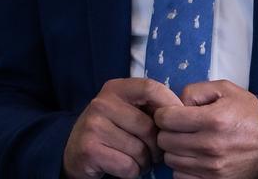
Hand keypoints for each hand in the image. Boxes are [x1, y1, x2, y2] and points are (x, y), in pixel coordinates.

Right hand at [63, 78, 182, 177]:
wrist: (74, 151)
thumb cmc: (112, 131)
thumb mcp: (126, 111)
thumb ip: (149, 107)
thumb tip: (183, 113)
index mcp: (115, 88)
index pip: (151, 88)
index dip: (170, 105)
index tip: (177, 123)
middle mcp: (102, 103)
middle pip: (148, 126)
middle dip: (157, 146)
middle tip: (153, 152)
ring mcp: (93, 126)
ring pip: (140, 149)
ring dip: (145, 161)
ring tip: (137, 159)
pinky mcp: (90, 149)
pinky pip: (128, 166)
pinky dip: (133, 172)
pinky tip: (124, 167)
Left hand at [154, 80, 257, 178]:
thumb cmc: (250, 114)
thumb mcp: (225, 90)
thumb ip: (195, 91)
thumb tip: (175, 103)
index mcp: (213, 120)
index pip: (166, 119)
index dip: (164, 113)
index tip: (170, 113)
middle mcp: (211, 145)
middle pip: (165, 140)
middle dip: (168, 131)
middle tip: (178, 127)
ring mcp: (212, 167)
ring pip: (171, 160)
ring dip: (174, 150)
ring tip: (187, 141)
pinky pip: (181, 177)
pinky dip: (182, 167)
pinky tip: (193, 157)